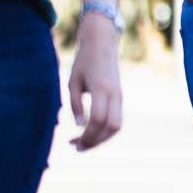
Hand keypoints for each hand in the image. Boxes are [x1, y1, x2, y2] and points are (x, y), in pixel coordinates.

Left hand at [68, 15, 123, 150]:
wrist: (102, 44)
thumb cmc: (84, 62)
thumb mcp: (73, 82)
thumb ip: (75, 104)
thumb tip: (79, 125)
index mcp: (101, 89)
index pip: (99, 120)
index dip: (87, 135)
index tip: (73, 143)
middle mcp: (115, 94)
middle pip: (112, 127)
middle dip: (95, 141)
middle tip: (77, 148)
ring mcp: (120, 96)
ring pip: (117, 126)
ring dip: (101, 138)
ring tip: (83, 143)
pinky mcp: (120, 97)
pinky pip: (117, 119)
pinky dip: (105, 130)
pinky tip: (90, 131)